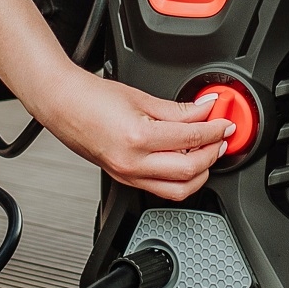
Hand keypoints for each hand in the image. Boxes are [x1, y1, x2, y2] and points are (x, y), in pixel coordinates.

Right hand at [25, 69, 233, 199]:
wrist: (63, 106)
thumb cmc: (92, 98)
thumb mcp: (141, 98)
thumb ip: (178, 109)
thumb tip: (205, 111)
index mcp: (138, 137)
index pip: (191, 138)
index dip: (215, 130)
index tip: (225, 122)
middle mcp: (133, 163)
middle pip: (190, 170)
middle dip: (213, 154)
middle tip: (221, 137)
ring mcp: (128, 175)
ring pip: (178, 189)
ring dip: (200, 172)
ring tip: (207, 152)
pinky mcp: (125, 179)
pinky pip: (161, 189)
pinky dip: (180, 178)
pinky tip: (185, 160)